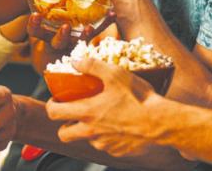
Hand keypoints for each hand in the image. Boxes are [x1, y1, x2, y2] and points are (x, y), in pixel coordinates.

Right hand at [28, 11, 115, 49]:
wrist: (64, 28)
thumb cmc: (49, 13)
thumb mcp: (41, 3)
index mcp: (44, 30)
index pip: (35, 30)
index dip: (34, 24)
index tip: (35, 15)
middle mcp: (57, 38)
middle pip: (58, 41)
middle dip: (62, 35)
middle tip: (66, 26)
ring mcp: (74, 40)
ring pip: (79, 41)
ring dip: (85, 34)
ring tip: (89, 27)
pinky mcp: (88, 35)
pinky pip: (98, 30)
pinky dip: (104, 23)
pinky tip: (112, 14)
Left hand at [46, 58, 163, 157]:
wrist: (159, 122)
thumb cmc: (137, 97)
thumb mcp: (114, 73)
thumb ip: (92, 66)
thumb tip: (75, 61)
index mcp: (87, 112)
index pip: (54, 113)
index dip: (51, 105)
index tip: (56, 99)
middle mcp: (91, 131)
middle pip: (64, 134)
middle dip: (63, 123)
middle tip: (72, 111)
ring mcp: (103, 144)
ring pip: (85, 139)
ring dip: (87, 128)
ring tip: (100, 114)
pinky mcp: (116, 151)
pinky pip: (104, 144)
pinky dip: (106, 135)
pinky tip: (117, 122)